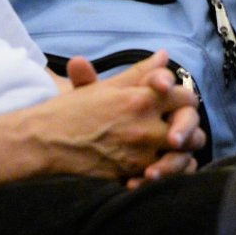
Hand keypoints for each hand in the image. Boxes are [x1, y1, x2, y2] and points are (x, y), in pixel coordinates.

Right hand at [30, 50, 201, 181]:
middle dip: (189, 127)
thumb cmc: (72, 110)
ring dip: (182, 152)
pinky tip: (160, 167)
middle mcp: (144, 127)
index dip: (184, 99)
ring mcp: (140, 155)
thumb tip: (164, 56)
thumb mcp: (106, 86)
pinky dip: (167, 174)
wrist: (45, 142)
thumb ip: (139, 72)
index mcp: (140, 99)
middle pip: (190, 128)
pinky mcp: (131, 176)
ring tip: (172, 149)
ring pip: (181, 156)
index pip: (184, 97)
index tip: (176, 102)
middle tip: (181, 128)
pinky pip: (164, 178)